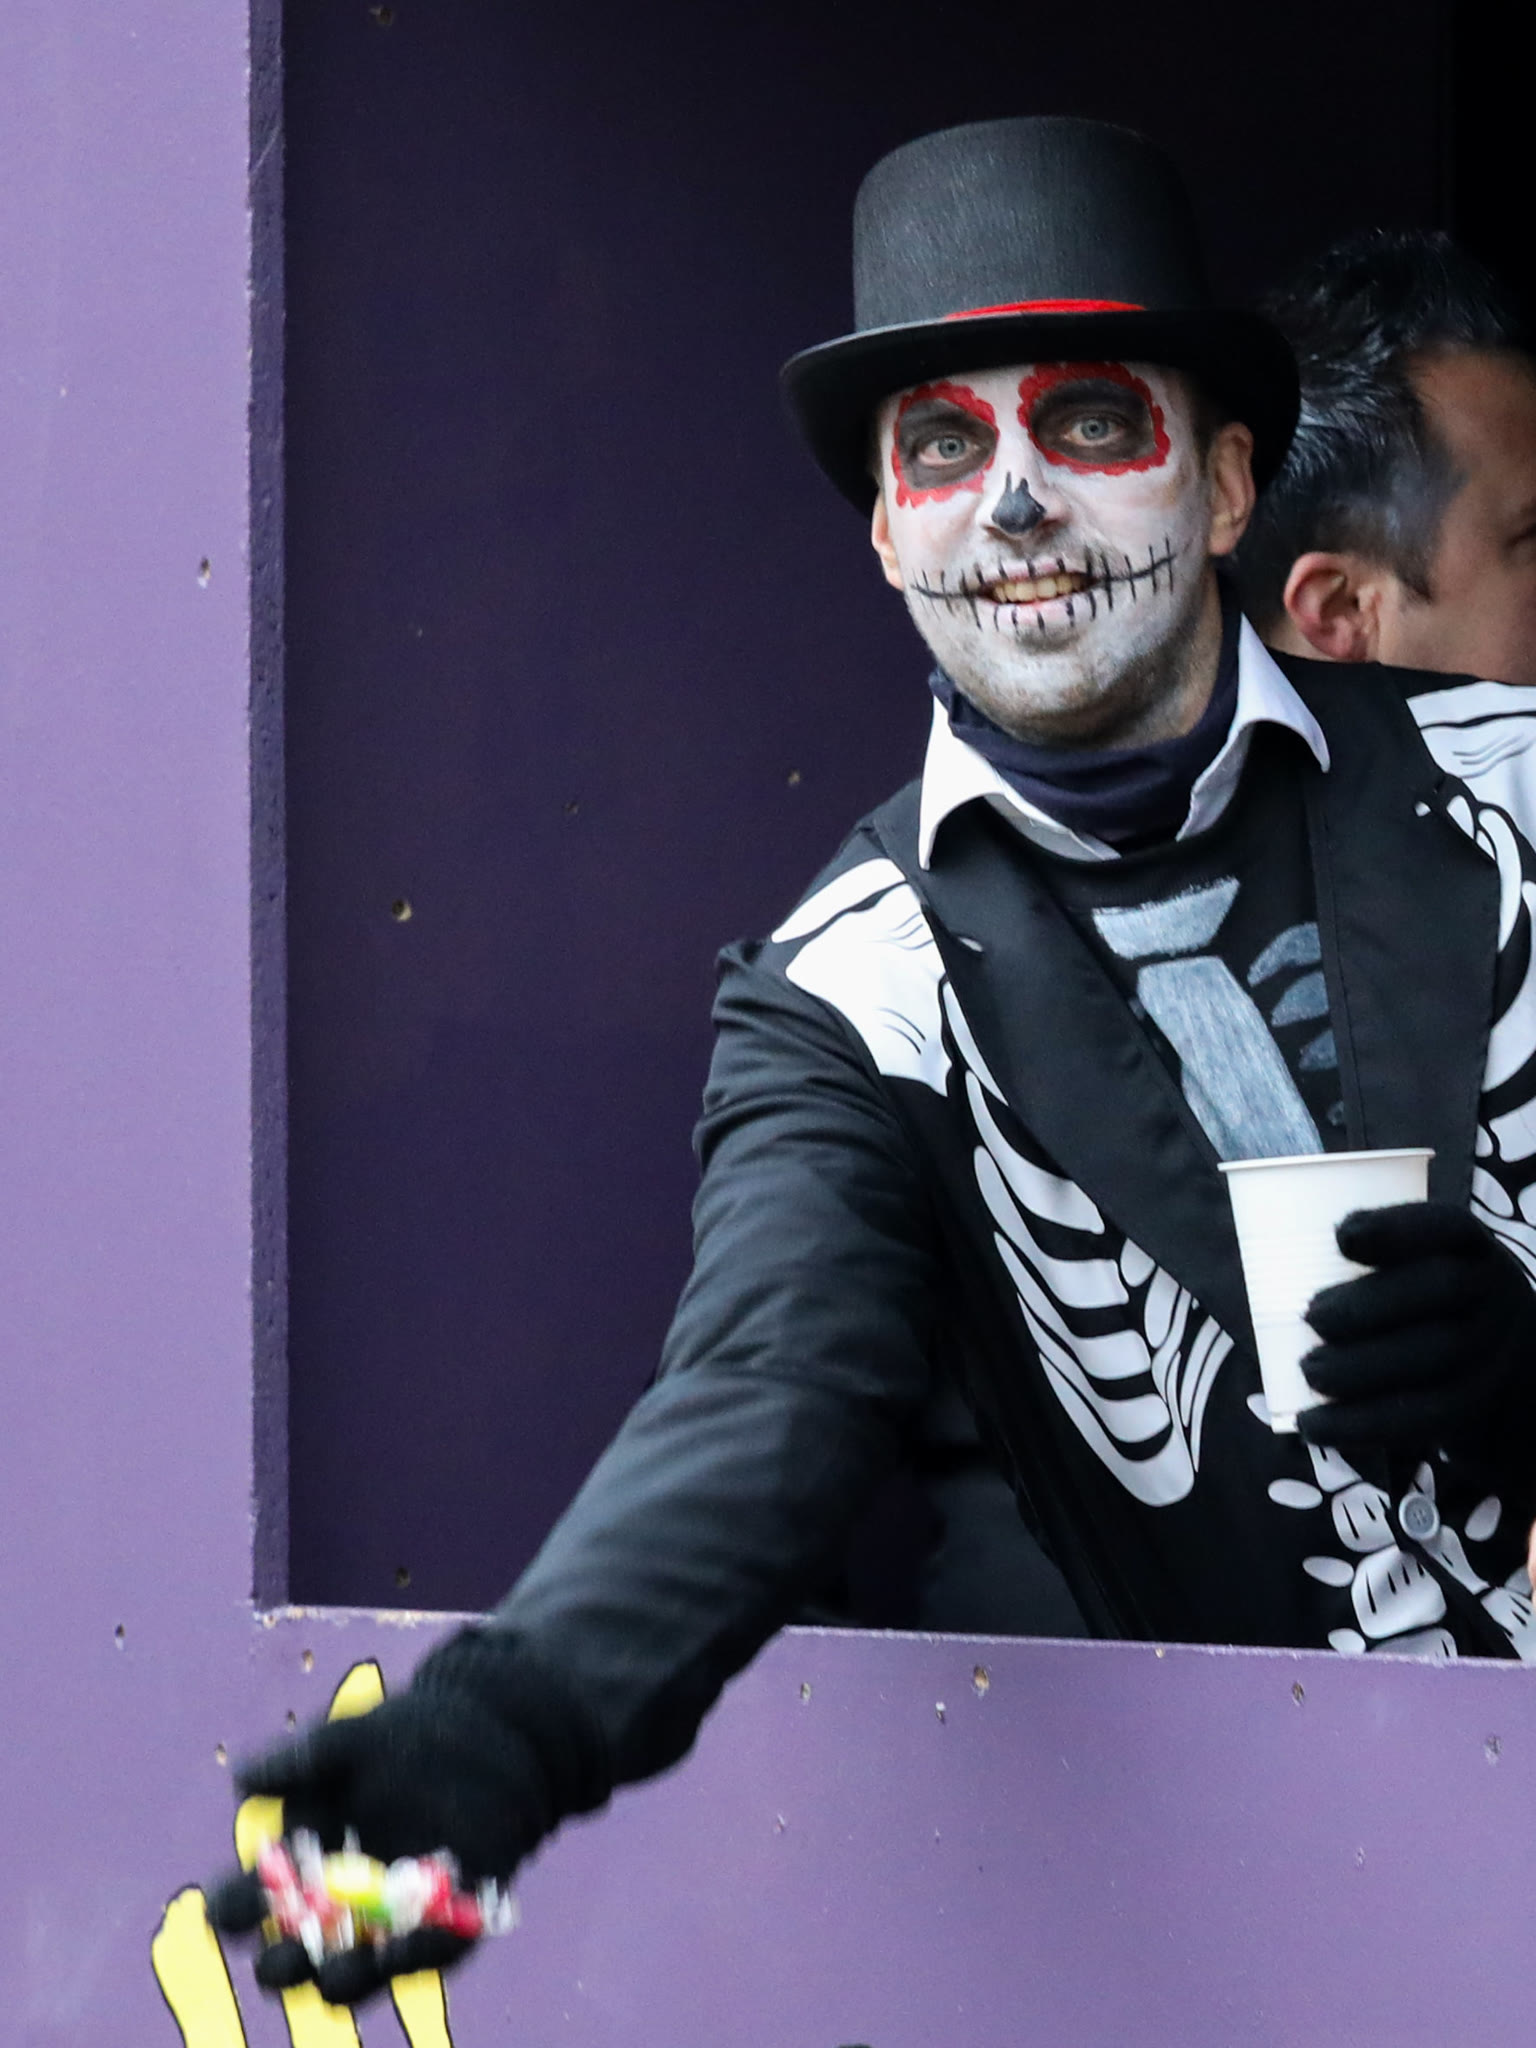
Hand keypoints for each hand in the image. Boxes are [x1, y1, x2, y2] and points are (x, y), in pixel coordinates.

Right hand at [206, 1628, 605, 2007]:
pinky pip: (429, 1951)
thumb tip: (242, 1779)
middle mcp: (343, 1897)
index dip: (238, 1906)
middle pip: (297, 1948)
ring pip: (356, 1969)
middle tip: (281, 1959)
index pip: (255, 1893)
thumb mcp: (358, 1737)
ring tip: (335, 1974)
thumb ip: (304, 1758)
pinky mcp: (449, 1919)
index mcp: (307, 1855)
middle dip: (285, 1961)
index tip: (232, 1909)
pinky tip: (407, 1948)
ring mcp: (394, 1915)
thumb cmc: (415, 1733)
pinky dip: (417, 1955)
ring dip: (344, 1977)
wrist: (498, 1732)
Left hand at [1299, 1200, 1535, 1458]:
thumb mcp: (1414, 1263)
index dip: (1396, 1228)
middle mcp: (1490, 1291)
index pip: (1445, 1225)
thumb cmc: (1420, 1296)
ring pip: (1434, 1359)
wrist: (1499, 1360)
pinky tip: (1314, 1425)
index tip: (1340, 1235)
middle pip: (1440, 1290)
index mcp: (1467, 1244)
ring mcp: (1490, 1351)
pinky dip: (1362, 1425)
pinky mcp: (1473, 1407)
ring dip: (1362, 1369)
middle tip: (1310, 1315)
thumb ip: (1358, 1260)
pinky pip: (1425, 1419)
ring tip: (1309, 1372)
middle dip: (1370, 1304)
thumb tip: (1260, 1256)